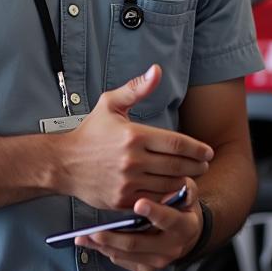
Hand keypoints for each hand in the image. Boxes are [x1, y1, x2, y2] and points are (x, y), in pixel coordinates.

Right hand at [54, 65, 212, 209]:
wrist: (64, 163)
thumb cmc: (89, 133)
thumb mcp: (110, 104)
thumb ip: (136, 88)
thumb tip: (156, 71)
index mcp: (134, 135)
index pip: (177, 143)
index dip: (197, 149)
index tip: (207, 152)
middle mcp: (132, 160)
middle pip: (178, 165)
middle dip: (197, 166)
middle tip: (204, 164)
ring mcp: (128, 181)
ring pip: (169, 184)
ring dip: (184, 180)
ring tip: (189, 175)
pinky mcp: (124, 199)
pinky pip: (155, 200)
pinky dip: (167, 195)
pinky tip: (171, 188)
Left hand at [75, 179, 201, 270]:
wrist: (186, 234)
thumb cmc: (180, 206)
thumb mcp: (186, 193)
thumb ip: (181, 186)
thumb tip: (173, 181)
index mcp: (184, 226)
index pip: (169, 219)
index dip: (154, 212)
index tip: (139, 203)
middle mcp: (172, 248)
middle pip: (138, 243)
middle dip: (113, 237)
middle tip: (94, 231)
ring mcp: (159, 261)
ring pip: (126, 255)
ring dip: (102, 246)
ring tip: (82, 237)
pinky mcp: (147, 269)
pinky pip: (122, 261)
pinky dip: (106, 251)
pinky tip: (92, 242)